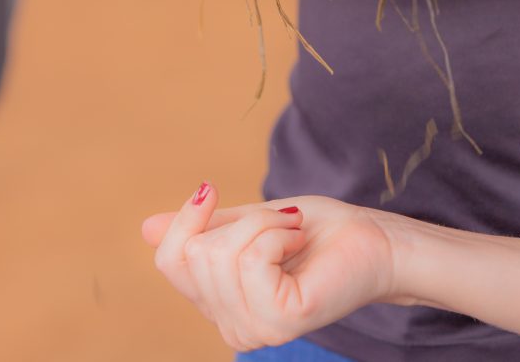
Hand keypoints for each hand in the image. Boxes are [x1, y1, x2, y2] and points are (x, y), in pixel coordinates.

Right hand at [142, 184, 397, 350]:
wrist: (373, 239)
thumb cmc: (318, 230)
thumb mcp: (248, 221)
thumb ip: (202, 231)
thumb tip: (146, 229)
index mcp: (220, 305)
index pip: (171, 260)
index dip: (185, 218)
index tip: (209, 190)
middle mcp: (232, 327)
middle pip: (195, 253)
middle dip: (242, 220)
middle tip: (284, 224)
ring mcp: (255, 330)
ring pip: (222, 253)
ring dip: (265, 225)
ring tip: (294, 234)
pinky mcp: (280, 321)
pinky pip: (251, 259)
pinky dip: (277, 235)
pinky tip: (299, 245)